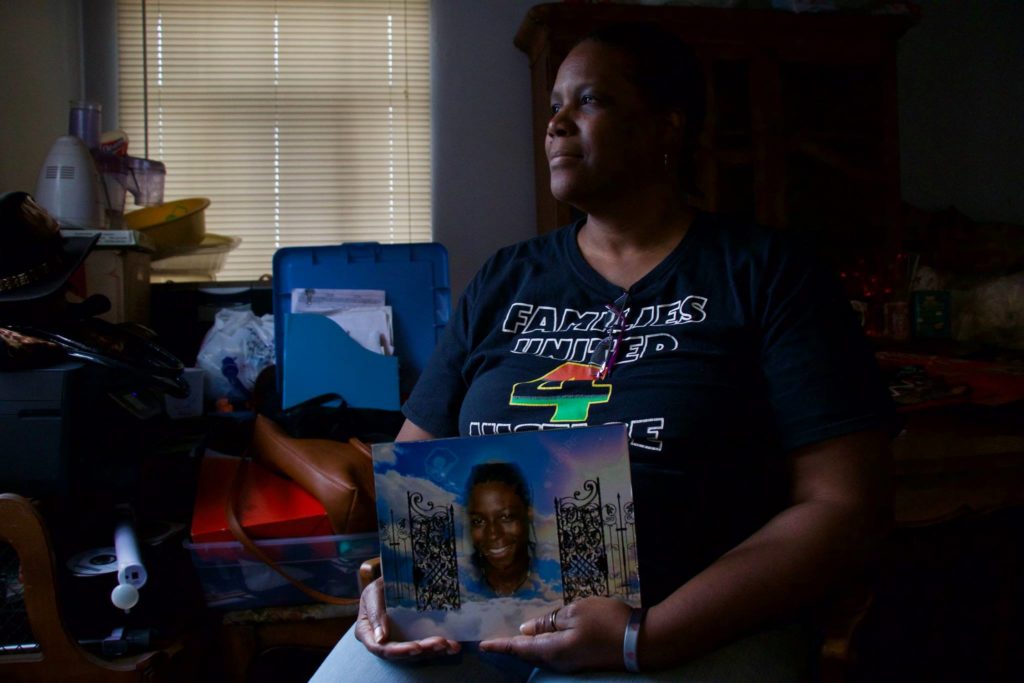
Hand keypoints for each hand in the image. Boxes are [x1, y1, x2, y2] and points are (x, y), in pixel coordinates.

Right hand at [354, 577, 460, 659]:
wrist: (394, 579)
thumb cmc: (379, 586)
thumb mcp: (373, 593)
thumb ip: (375, 612)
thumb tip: (381, 638)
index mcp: (368, 633)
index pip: (382, 649)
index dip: (400, 651)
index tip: (417, 647)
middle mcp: (384, 641)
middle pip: (403, 653)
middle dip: (423, 650)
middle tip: (441, 643)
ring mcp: (399, 641)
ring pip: (417, 652)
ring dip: (434, 651)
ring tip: (451, 645)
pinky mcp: (413, 637)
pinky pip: (426, 646)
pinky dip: (440, 648)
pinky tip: (454, 646)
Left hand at [479, 597, 631, 672]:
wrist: (643, 642)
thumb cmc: (607, 622)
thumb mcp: (575, 612)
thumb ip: (549, 621)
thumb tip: (527, 630)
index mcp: (552, 650)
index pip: (518, 648)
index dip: (500, 644)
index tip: (482, 644)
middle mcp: (558, 662)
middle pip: (528, 654)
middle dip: (512, 646)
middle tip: (496, 639)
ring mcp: (572, 664)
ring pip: (542, 655)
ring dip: (528, 646)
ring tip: (516, 636)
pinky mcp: (583, 660)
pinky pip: (555, 653)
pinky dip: (544, 645)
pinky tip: (544, 636)